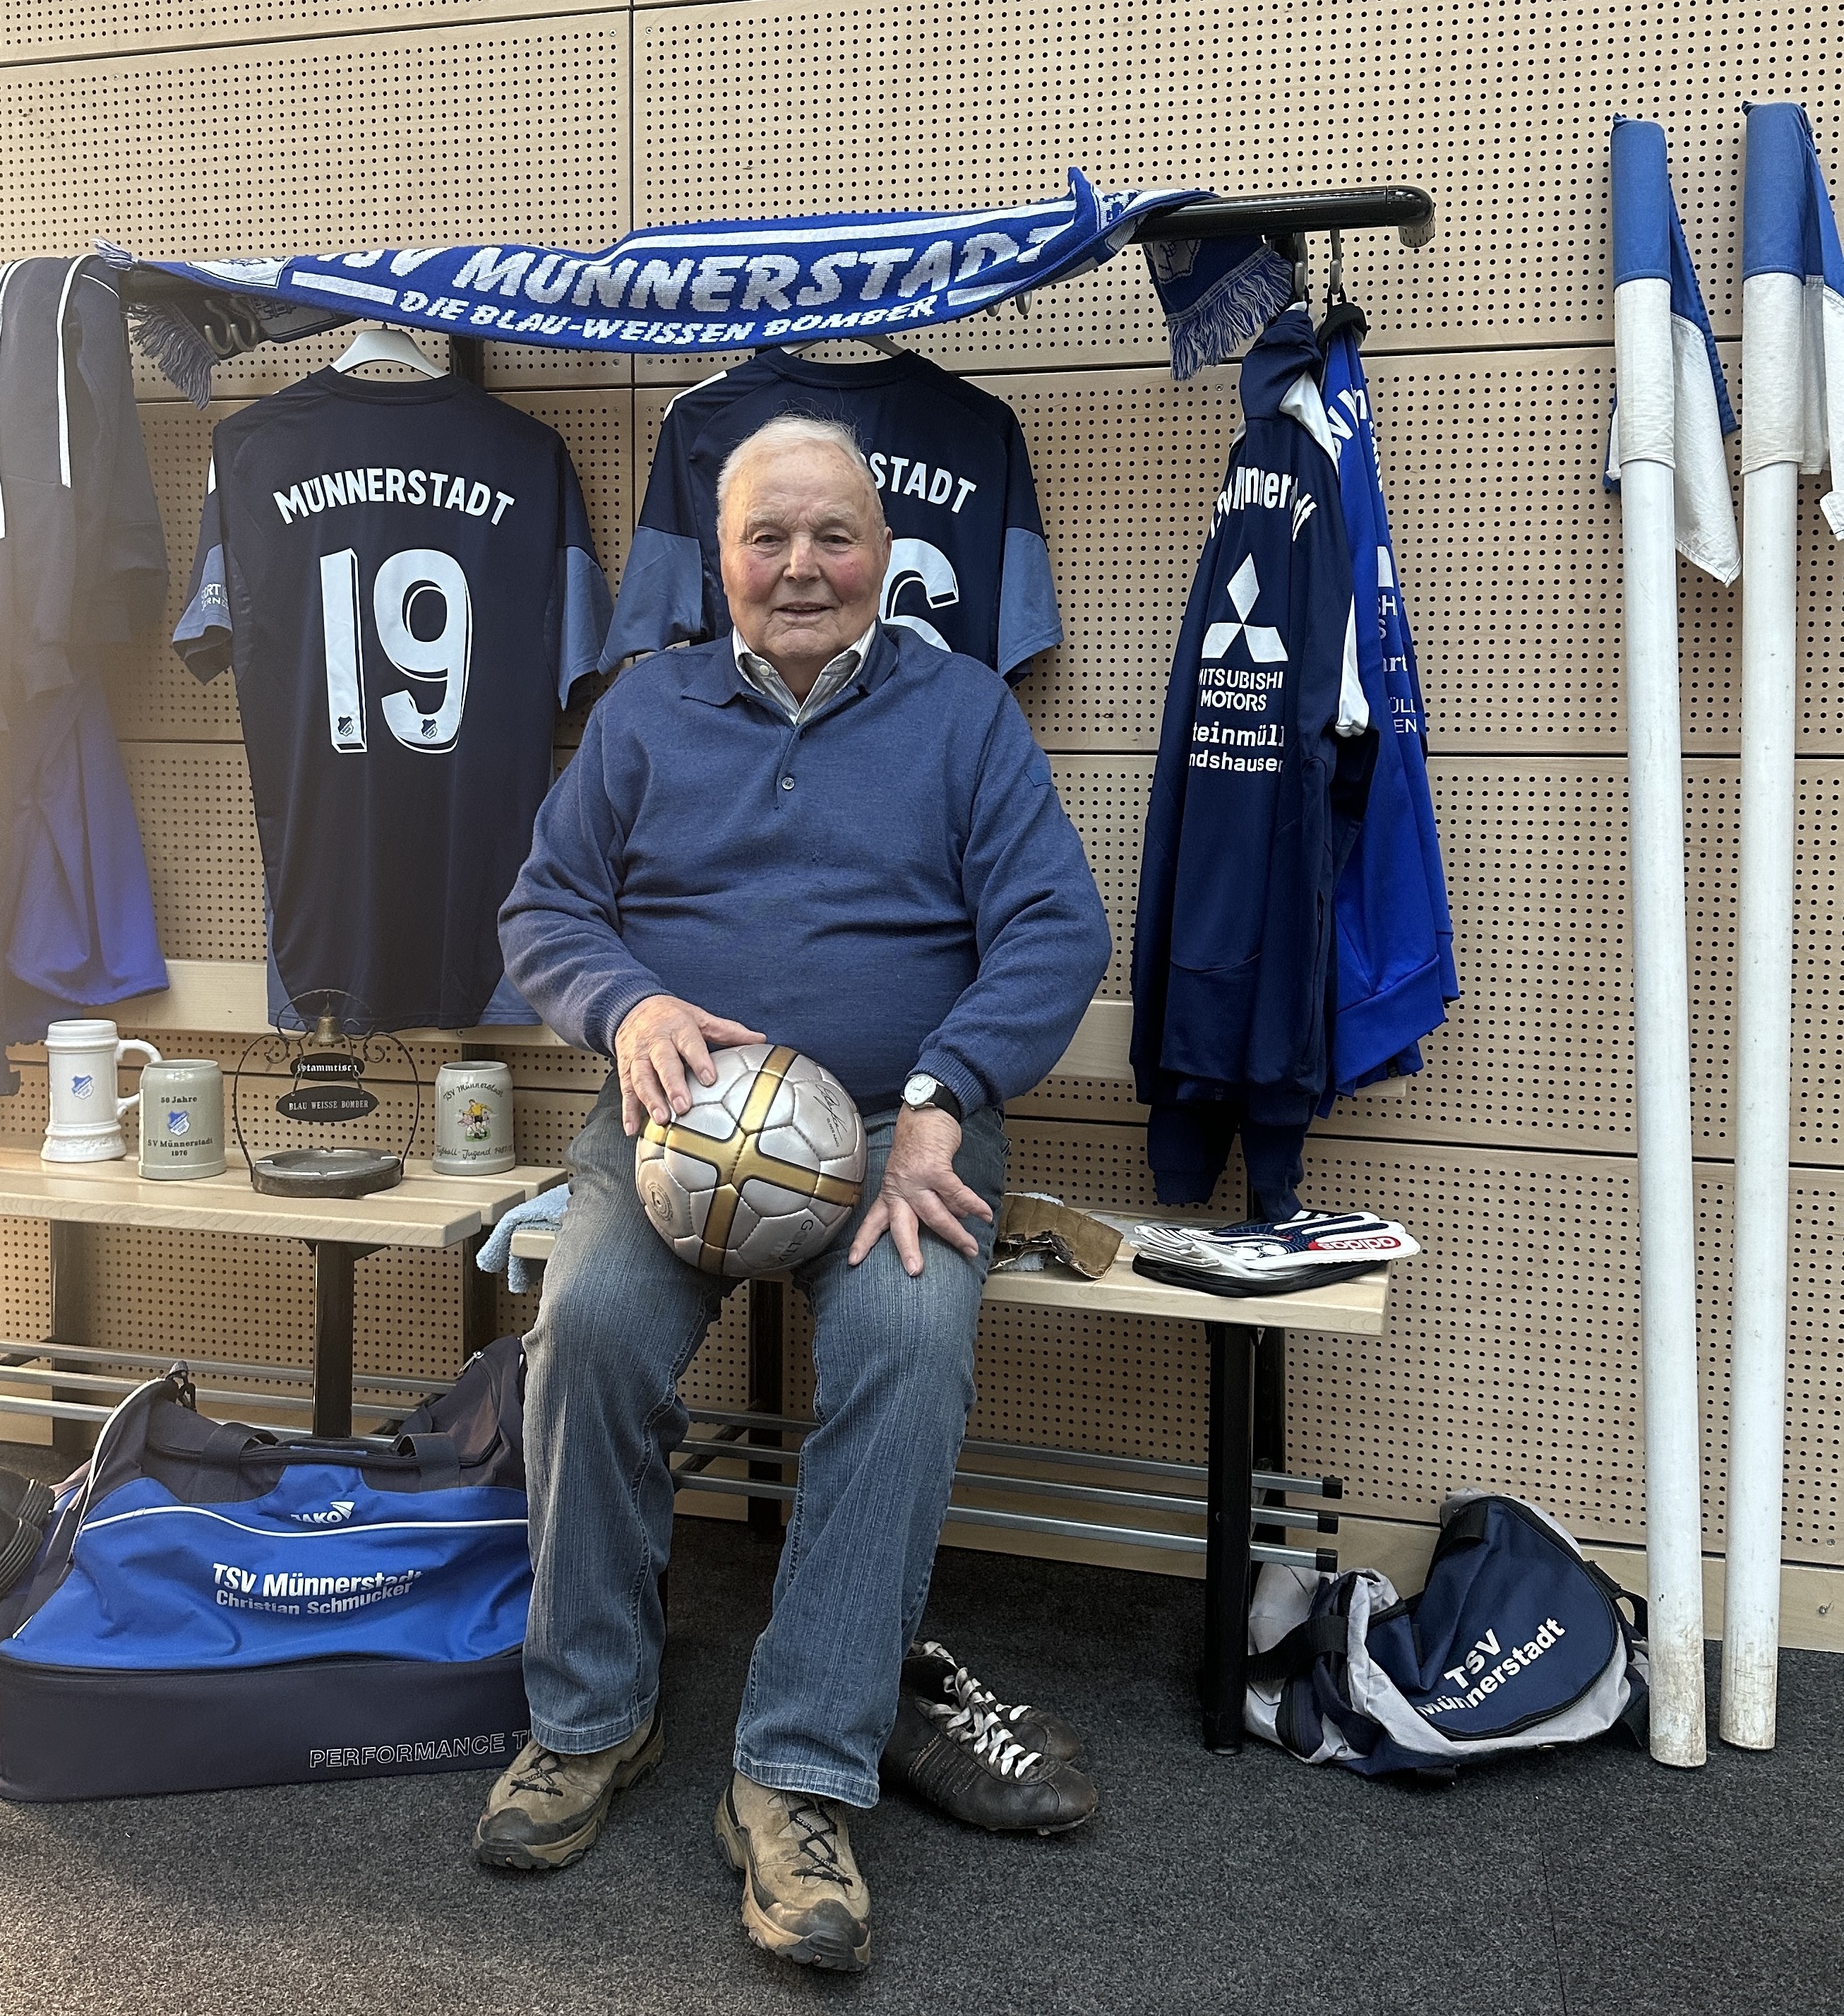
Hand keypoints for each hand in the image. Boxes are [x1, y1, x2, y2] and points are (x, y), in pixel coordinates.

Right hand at [615, 995, 765, 1135]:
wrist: (631, 1006)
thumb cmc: (671, 1016)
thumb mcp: (699, 1017)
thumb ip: (727, 1031)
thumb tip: (760, 1039)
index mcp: (678, 1028)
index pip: (689, 1044)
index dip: (699, 1061)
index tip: (709, 1079)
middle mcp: (656, 1042)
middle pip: (663, 1063)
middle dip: (672, 1085)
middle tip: (683, 1106)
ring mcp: (637, 1056)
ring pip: (641, 1079)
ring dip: (650, 1100)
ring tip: (661, 1120)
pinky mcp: (625, 1069)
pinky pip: (625, 1090)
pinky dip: (628, 1111)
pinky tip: (632, 1129)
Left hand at [848, 1105, 993, 1277]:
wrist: (924, 1111)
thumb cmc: (917, 1143)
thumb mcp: (905, 1172)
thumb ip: (918, 1197)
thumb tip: (951, 1219)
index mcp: (890, 1192)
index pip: (873, 1221)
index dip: (863, 1242)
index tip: (853, 1262)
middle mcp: (899, 1188)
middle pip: (902, 1225)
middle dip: (908, 1249)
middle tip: (914, 1270)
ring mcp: (917, 1179)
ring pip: (936, 1215)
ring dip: (956, 1234)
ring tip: (970, 1248)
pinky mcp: (936, 1169)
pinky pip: (957, 1194)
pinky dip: (973, 1206)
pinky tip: (984, 1215)